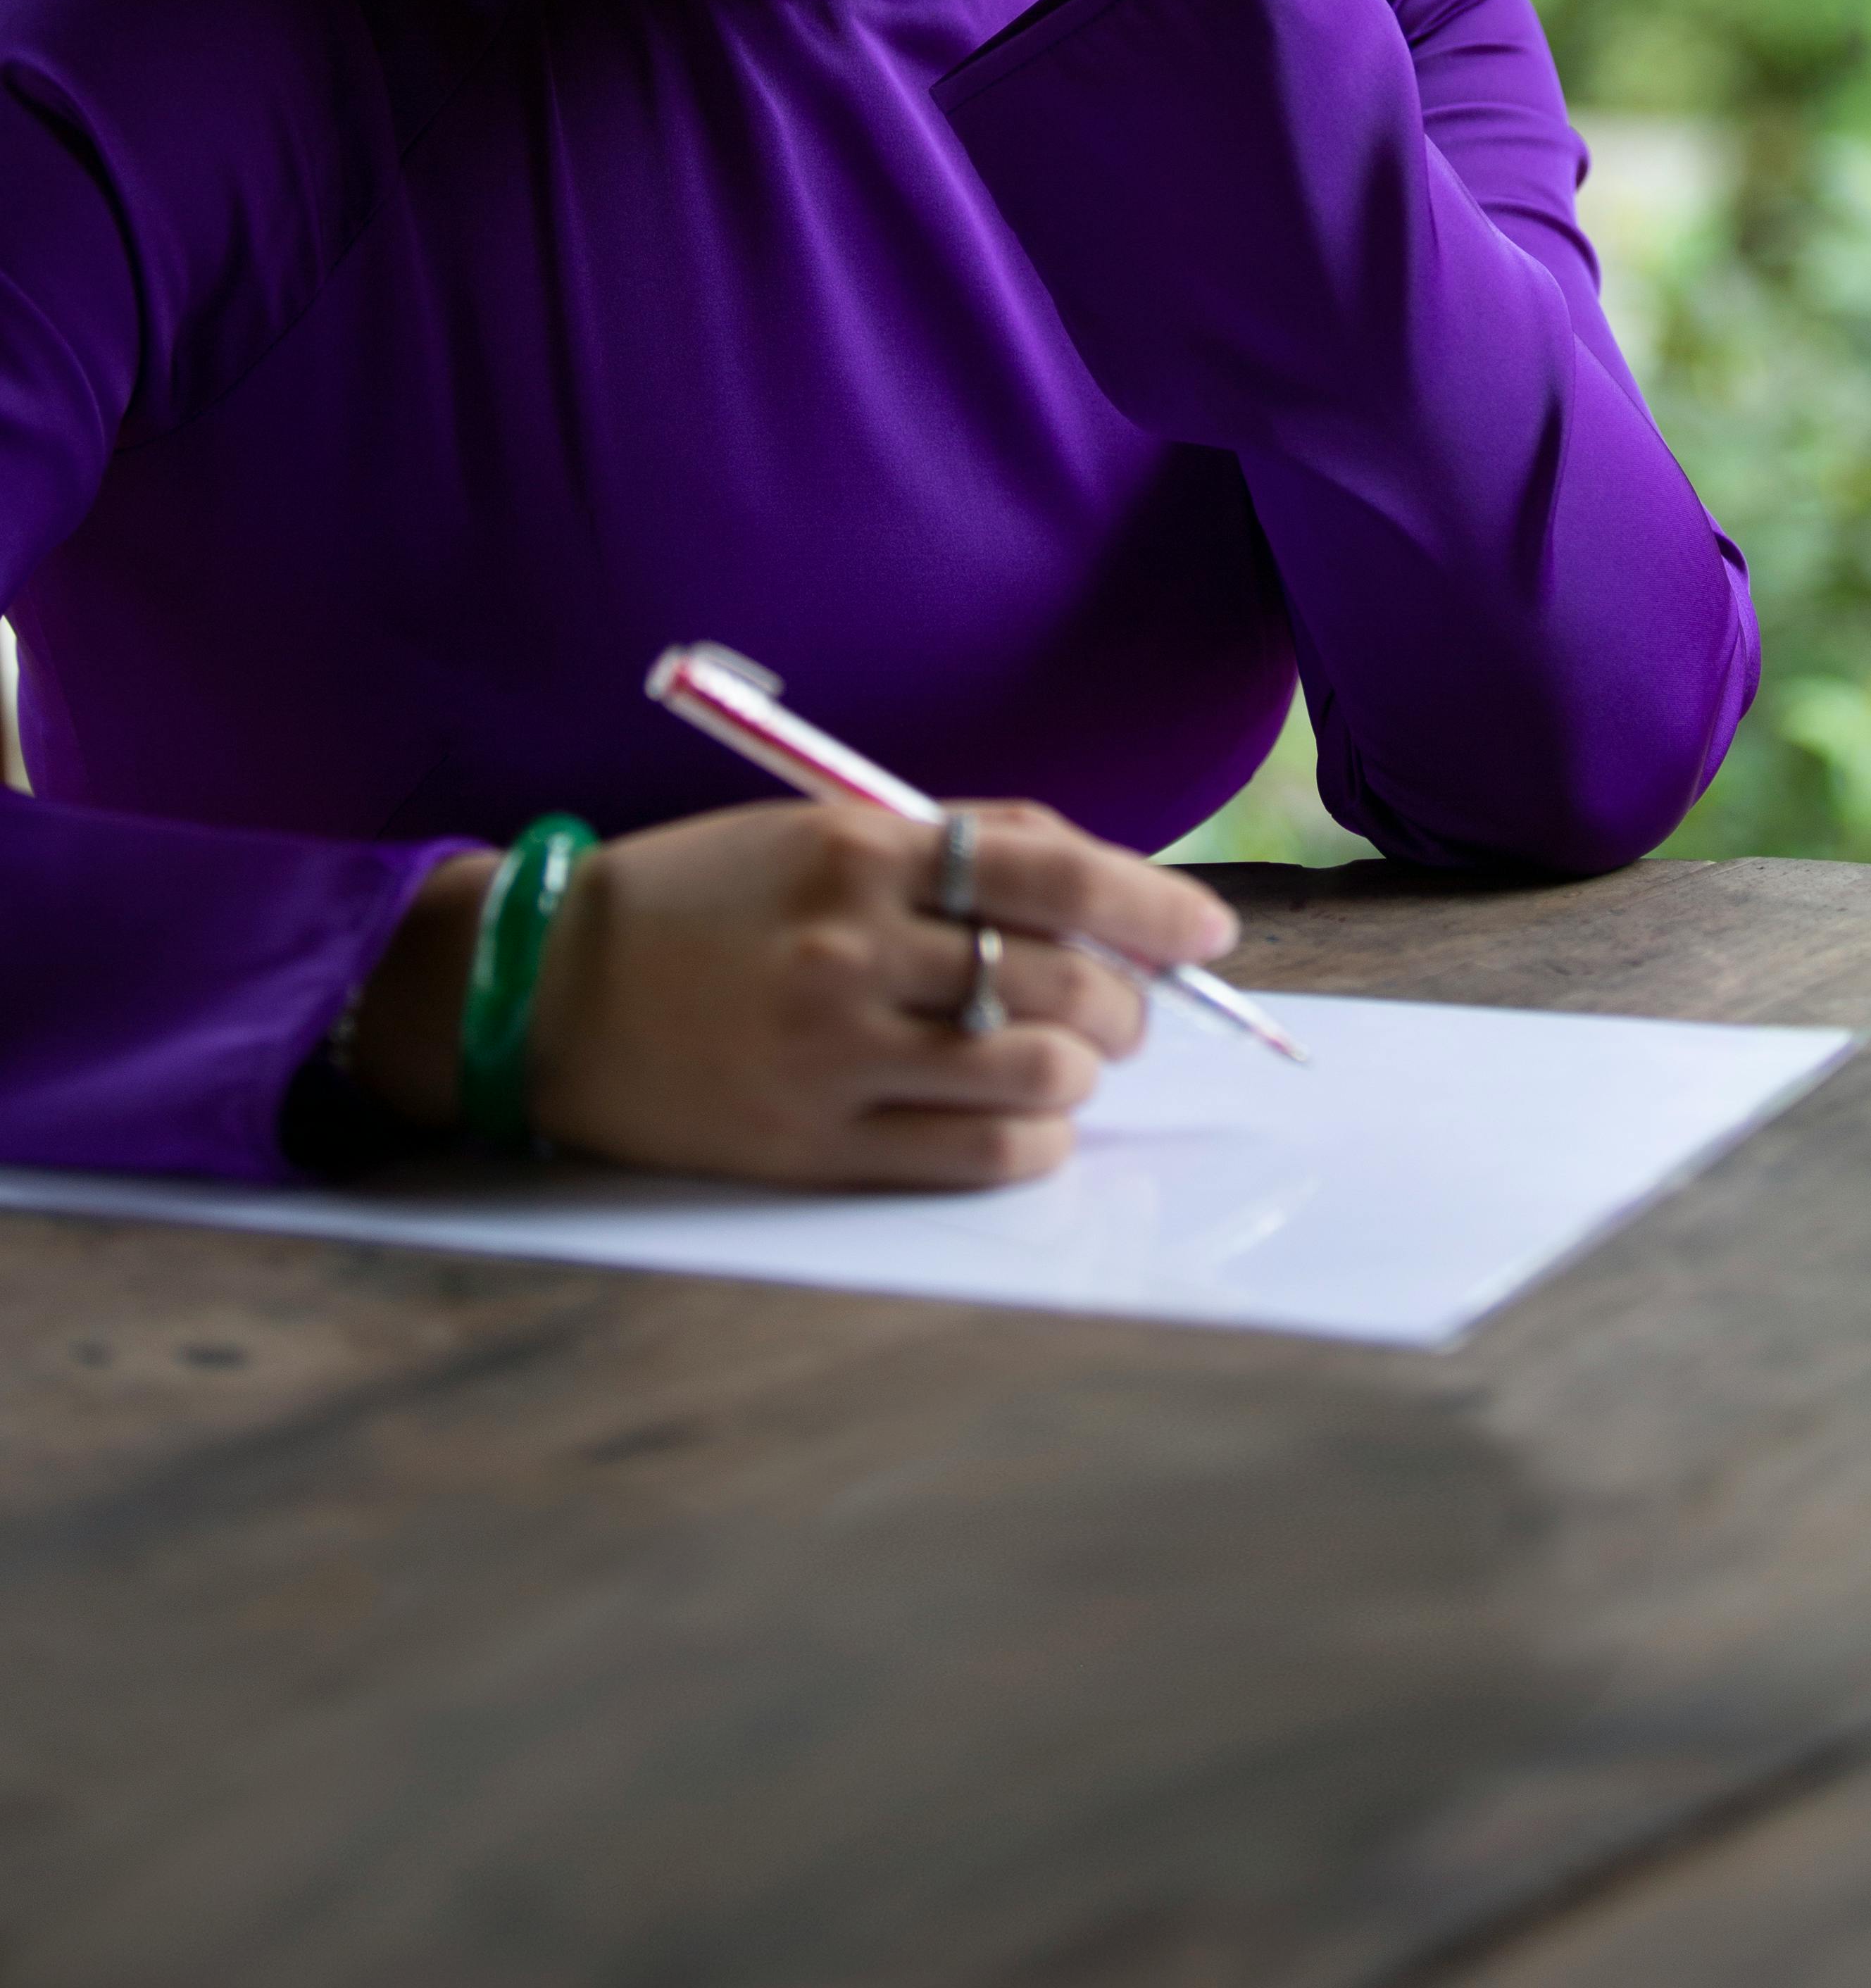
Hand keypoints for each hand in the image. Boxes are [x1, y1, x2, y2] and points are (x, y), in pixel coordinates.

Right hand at [351, 800, 1240, 1187]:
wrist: (544, 991)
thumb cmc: (703, 900)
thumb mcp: (822, 830)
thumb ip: (959, 846)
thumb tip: (1104, 884)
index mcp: (860, 852)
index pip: (1058, 873)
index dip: (1157, 906)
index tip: (1208, 931)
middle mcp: (855, 951)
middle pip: (1063, 979)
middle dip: (1130, 1000)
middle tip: (1129, 1007)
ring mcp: (836, 1056)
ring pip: (1038, 1073)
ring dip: (1083, 1067)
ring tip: (1067, 1059)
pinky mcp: (816, 1147)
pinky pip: (979, 1157)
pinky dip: (1034, 1142)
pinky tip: (1026, 1122)